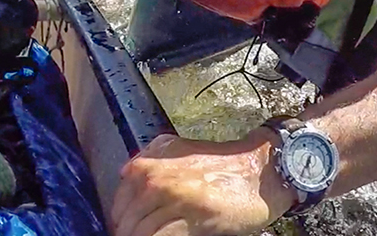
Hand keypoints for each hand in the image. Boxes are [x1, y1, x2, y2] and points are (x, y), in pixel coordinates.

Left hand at [109, 132, 294, 235]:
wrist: (258, 170)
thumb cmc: (218, 164)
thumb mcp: (173, 149)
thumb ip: (147, 161)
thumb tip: (124, 176)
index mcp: (143, 166)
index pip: (118, 208)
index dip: (122, 225)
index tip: (127, 232)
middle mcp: (152, 179)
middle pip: (126, 224)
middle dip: (131, 234)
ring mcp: (172, 198)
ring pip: (141, 233)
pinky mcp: (194, 216)